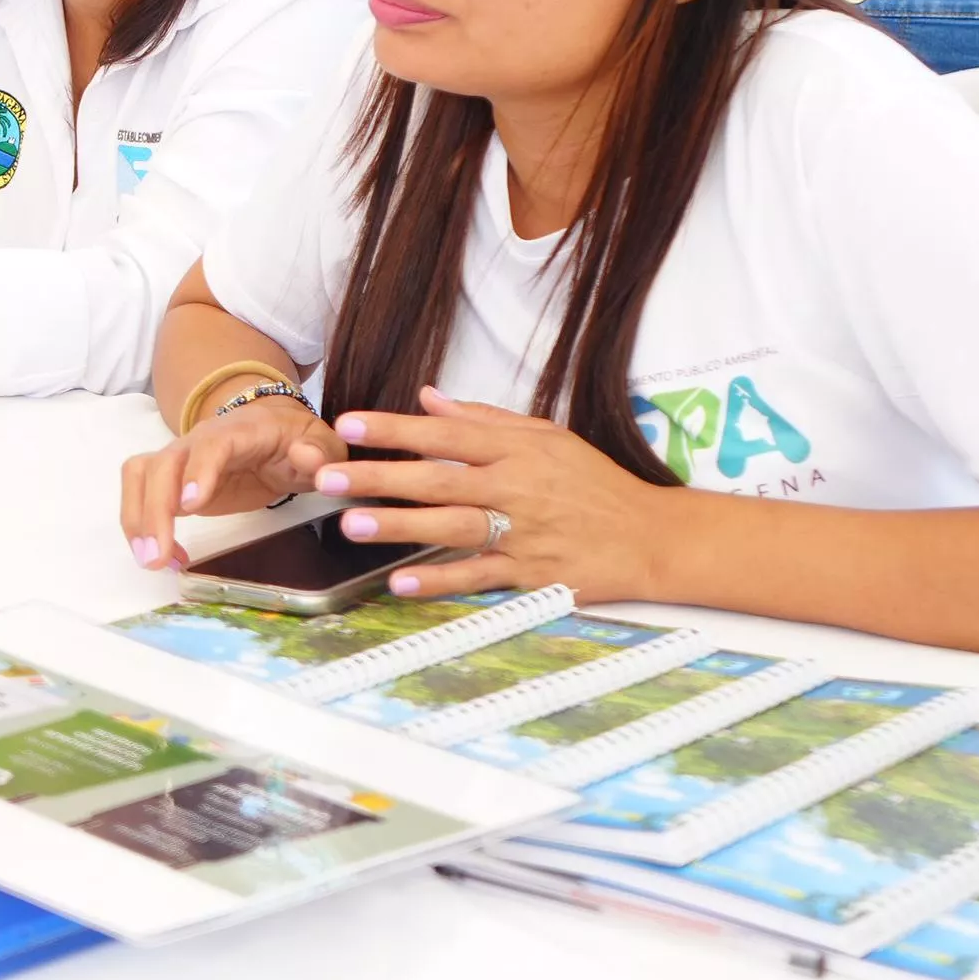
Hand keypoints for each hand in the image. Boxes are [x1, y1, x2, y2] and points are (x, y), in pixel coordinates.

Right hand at [118, 395, 347, 570]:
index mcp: (240, 430)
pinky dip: (142, 525)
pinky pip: (141, 494)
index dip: (198, 472)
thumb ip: (319, 452)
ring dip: (137, 518)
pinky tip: (165, 557)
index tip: (190, 506)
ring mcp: (180, 458)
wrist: (272, 429)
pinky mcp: (171, 480)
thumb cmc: (296, 439)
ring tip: (150, 560)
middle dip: (154, 509)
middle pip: (163, 464)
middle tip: (158, 555)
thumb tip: (305, 459)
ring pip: (140, 476)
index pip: (212, 445)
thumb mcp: (322, 443)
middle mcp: (199, 439)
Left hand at [315, 390, 676, 602]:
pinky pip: (479, 578)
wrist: (650, 537)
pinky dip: (440, 581)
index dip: (396, 429)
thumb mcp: (547, 437)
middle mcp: (516, 489)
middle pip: (438, 480)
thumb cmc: (595, 484)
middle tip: (327, 476)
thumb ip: (484, 419)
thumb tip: (427, 397)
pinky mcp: (532, 576)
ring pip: (452, 527)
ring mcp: (523, 534)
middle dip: (379, 477)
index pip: (446, 435)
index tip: (350, 424)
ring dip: (400, 526)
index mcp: (517, 451)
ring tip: (351, 524)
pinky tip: (401, 582)